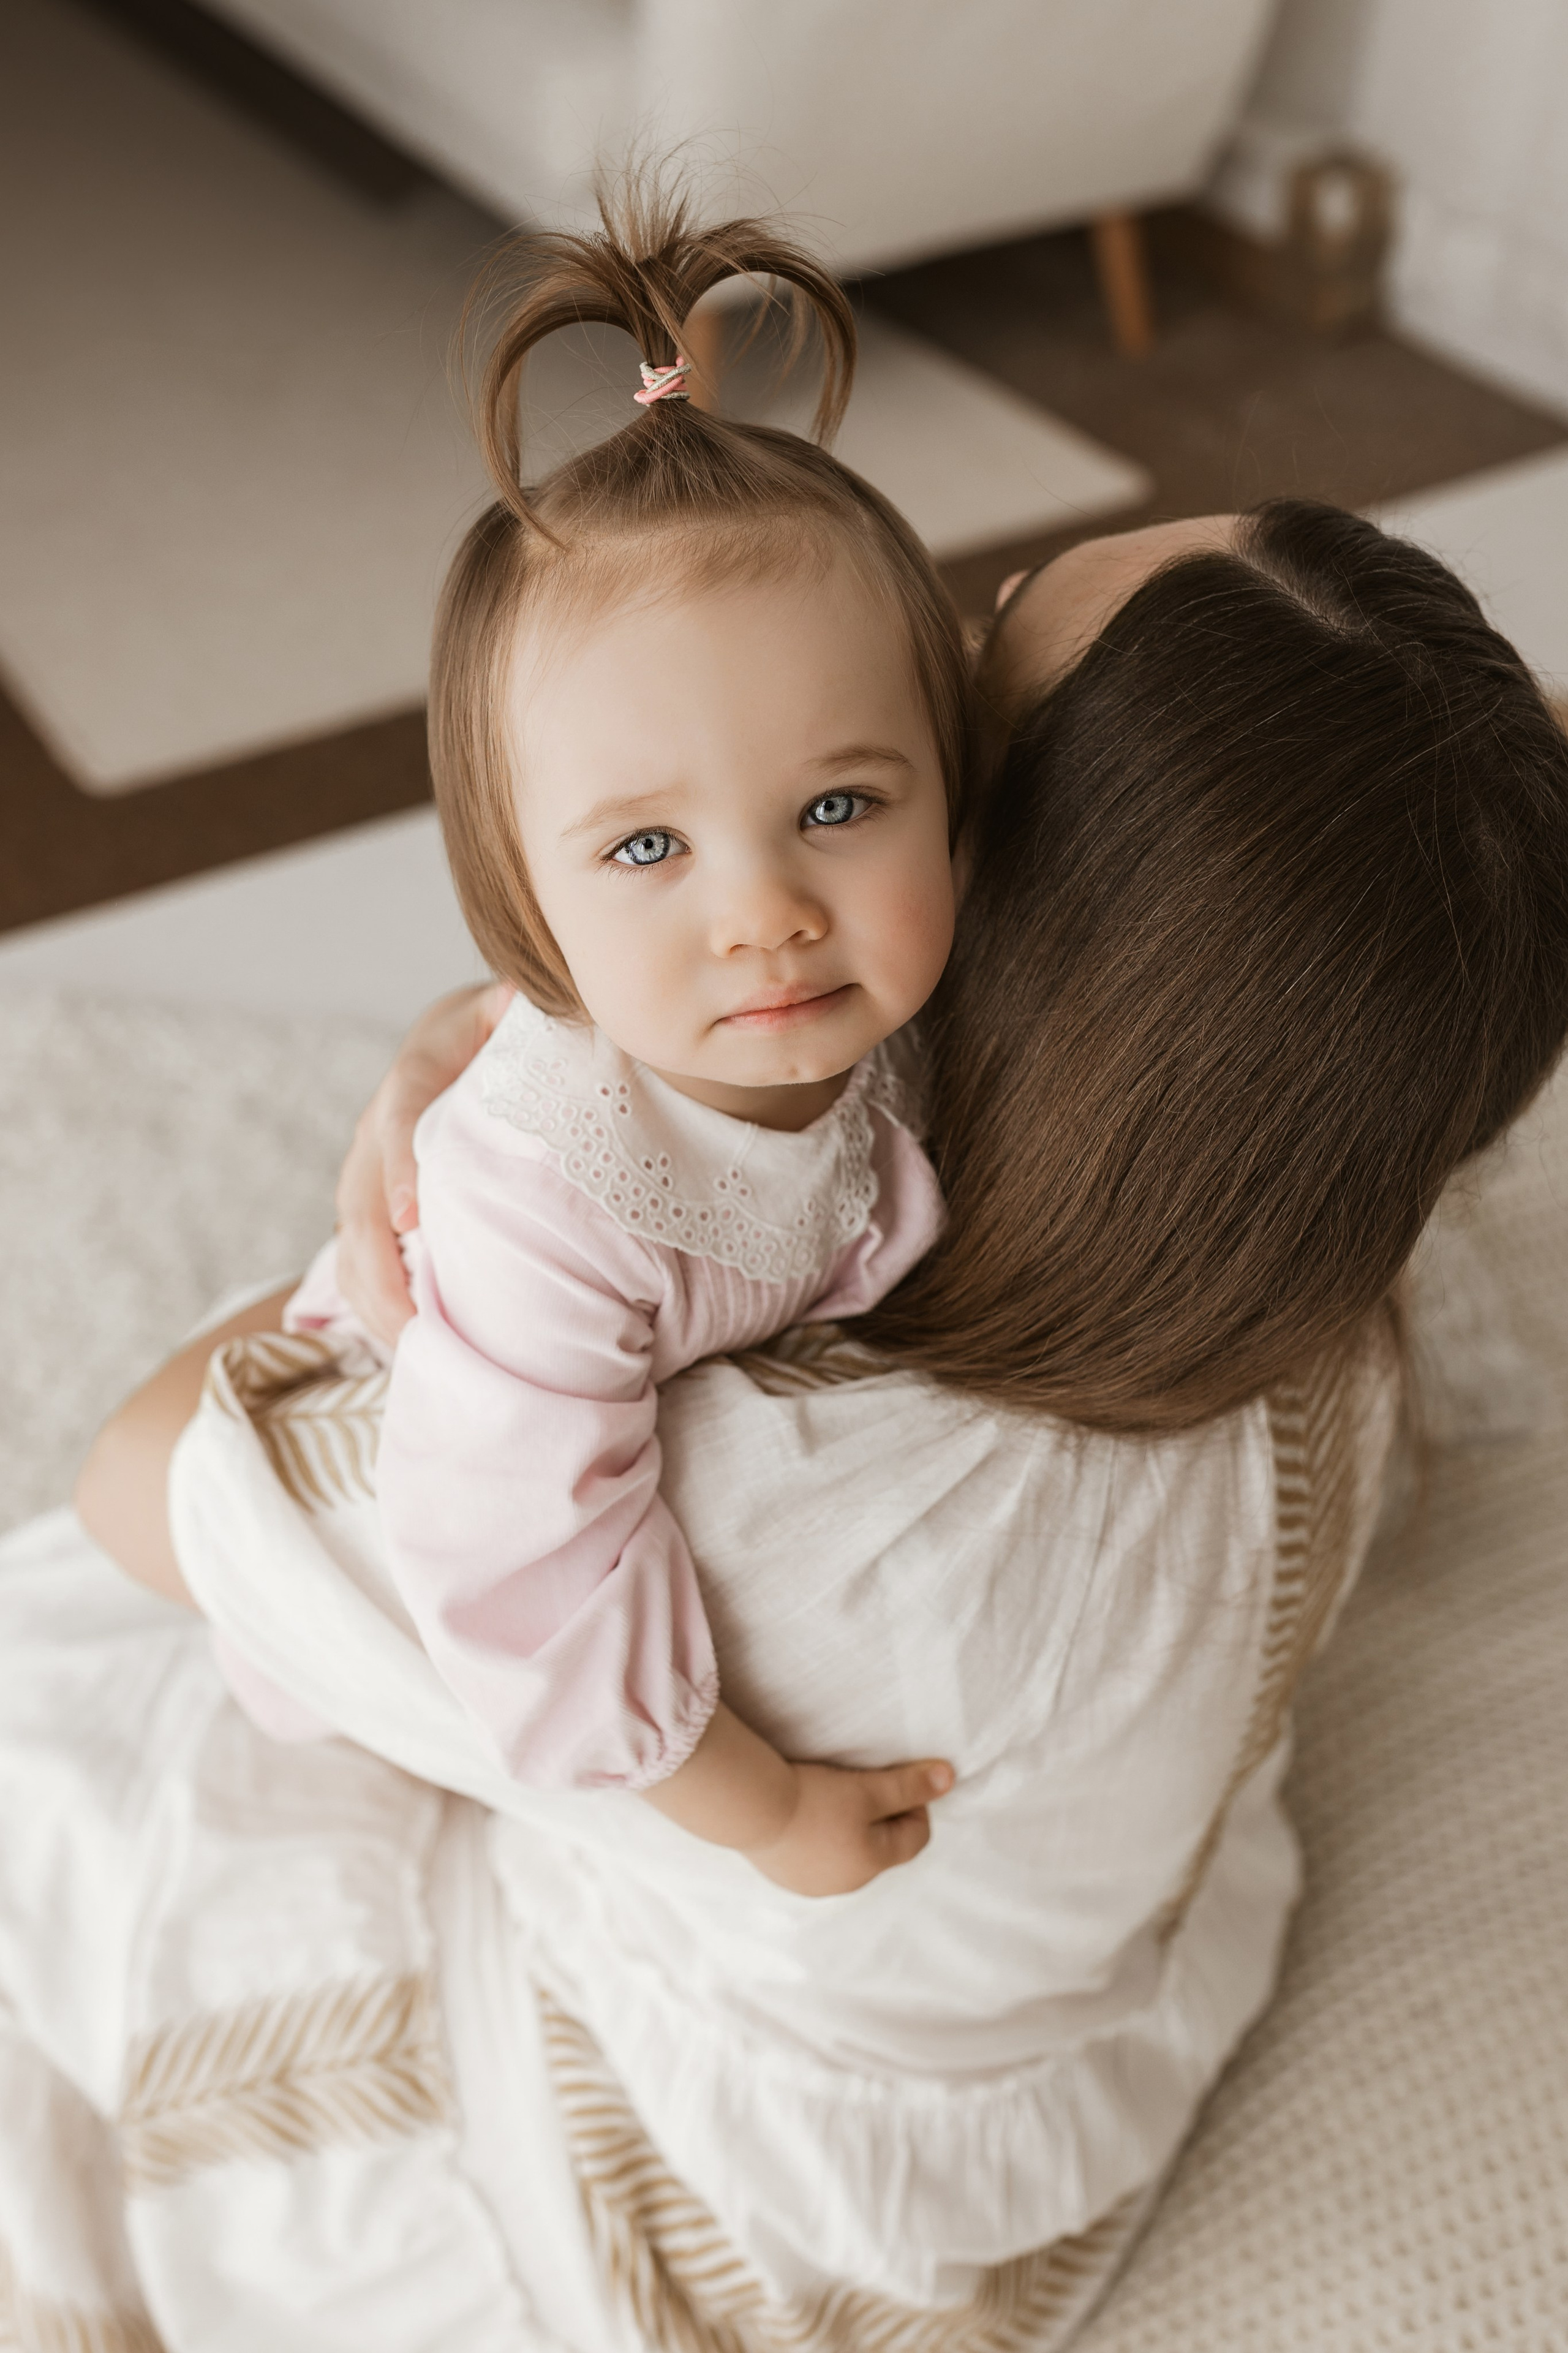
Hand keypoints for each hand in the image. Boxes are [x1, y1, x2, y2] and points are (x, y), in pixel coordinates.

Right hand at [335, 981, 511, 1347]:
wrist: (454, 1037)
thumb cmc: (492, 1030)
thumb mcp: (504, 1006)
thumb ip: (515, 1008)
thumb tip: (524, 998)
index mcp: (411, 1078)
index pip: (397, 1125)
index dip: (399, 1171)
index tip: (410, 1219)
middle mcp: (374, 1131)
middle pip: (359, 1206)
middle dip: (381, 1269)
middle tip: (417, 1325)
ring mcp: (364, 1173)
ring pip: (349, 1244)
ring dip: (373, 1301)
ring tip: (412, 1352)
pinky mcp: (366, 1207)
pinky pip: (353, 1263)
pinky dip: (371, 1308)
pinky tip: (405, 1348)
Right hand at [743, 1757, 953, 1896]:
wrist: (749, 1808)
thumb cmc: (814, 1798)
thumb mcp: (868, 1788)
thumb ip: (909, 1785)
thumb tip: (950, 1778)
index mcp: (871, 1864)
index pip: (916, 1838)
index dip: (915, 1805)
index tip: (896, 1782)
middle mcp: (845, 1883)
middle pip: (881, 1848)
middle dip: (880, 1819)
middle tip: (863, 1787)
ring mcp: (811, 1884)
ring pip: (847, 1853)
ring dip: (848, 1830)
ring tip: (831, 1799)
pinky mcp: (783, 1875)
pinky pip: (815, 1857)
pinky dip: (818, 1837)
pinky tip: (803, 1814)